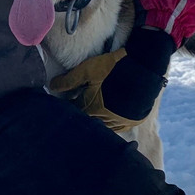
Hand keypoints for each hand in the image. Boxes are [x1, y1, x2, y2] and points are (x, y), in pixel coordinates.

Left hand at [49, 28, 174, 131]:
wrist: (144, 67)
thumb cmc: (112, 68)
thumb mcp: (87, 70)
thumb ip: (68, 80)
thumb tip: (51, 87)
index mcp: (91, 109)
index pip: (75, 113)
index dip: (69, 107)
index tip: (67, 102)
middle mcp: (104, 120)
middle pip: (89, 121)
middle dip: (83, 115)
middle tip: (80, 107)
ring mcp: (120, 122)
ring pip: (103, 126)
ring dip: (97, 120)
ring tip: (95, 112)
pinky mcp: (132, 120)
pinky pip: (118, 127)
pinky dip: (111, 122)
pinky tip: (109, 115)